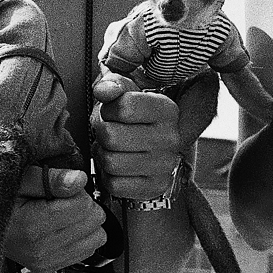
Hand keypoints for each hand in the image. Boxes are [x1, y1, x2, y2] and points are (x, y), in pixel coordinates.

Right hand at [3, 167, 106, 271]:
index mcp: (32, 225)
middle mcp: (39, 250)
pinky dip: (80, 236)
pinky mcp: (47, 268)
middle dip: (84, 205)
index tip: (61, 186)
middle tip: (61, 198)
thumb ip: (52, 178)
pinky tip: (62, 226)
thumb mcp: (20, 176)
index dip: (78, 189)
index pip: (84, 205)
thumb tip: (81, 180)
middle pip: (94, 222)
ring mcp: (43, 262)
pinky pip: (86, 252)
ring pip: (96, 239)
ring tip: (62, 212)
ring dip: (85, 222)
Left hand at [90, 82, 180, 199]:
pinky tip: (118, 167)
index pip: (124, 107)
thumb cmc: (131, 117)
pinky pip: (114, 184)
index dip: (108, 110)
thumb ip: (113, 85)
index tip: (112, 112)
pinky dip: (108, 177)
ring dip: (102, 155)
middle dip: (101, 134)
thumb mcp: (126, 93)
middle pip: (111, 136)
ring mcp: (165, 165)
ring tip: (111, 149)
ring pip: (110, 162)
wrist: (148, 149)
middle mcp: (171, 138)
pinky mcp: (155, 187)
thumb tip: (103, 90)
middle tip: (107, 132)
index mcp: (167, 109)